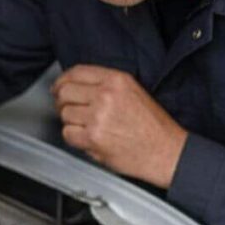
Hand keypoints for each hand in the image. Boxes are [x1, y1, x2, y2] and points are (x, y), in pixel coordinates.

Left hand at [52, 65, 188, 188]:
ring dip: (71, 122)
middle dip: (62, 102)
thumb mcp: (133, 92)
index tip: (58, 87)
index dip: (62, 81)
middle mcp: (106, 95)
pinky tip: (89, 138)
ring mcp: (98, 117)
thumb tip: (74, 86)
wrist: (166, 151)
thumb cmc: (153, 126)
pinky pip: (68, 134)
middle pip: (64, 93)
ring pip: (65, 115)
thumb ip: (105, 85)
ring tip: (88, 127)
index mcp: (116, 80)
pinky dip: (74, 138)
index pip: (76, 72)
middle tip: (68, 110)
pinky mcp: (93, 138)